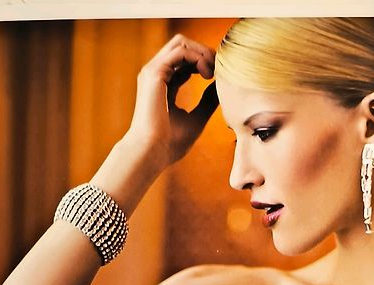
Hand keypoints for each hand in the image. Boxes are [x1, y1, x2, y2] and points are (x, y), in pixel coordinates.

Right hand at [127, 34, 218, 166]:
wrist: (152, 152)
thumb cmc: (170, 143)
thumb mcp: (196, 119)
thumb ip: (207, 102)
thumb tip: (221, 87)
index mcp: (163, 84)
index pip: (185, 61)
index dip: (205, 62)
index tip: (219, 77)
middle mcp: (156, 73)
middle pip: (183, 45)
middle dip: (205, 52)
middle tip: (219, 70)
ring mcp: (153, 71)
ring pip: (181, 42)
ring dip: (202, 52)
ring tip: (214, 72)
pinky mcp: (155, 72)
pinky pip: (180, 51)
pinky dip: (197, 57)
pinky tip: (207, 74)